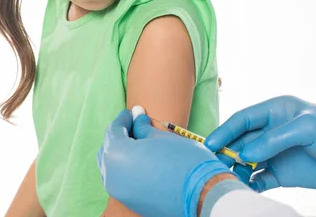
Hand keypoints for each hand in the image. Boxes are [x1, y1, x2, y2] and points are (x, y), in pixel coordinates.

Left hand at [97, 109, 230, 216]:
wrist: (206, 197)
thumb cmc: (186, 162)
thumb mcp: (162, 137)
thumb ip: (143, 127)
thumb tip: (137, 118)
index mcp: (117, 154)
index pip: (114, 130)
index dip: (124, 118)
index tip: (132, 112)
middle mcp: (112, 175)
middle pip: (109, 148)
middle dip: (120, 135)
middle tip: (135, 126)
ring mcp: (119, 191)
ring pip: (112, 166)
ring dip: (121, 153)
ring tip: (139, 144)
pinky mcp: (130, 202)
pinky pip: (121, 180)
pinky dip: (127, 169)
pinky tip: (142, 162)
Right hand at [205, 95, 315, 192]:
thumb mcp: (305, 129)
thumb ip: (272, 140)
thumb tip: (244, 155)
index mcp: (275, 112)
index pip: (242, 119)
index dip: (224, 131)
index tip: (209, 144)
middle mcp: (270, 131)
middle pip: (240, 141)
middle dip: (226, 152)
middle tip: (214, 164)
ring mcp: (274, 153)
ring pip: (245, 161)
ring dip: (235, 169)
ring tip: (227, 178)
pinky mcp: (281, 174)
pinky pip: (258, 179)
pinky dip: (249, 184)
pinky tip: (245, 188)